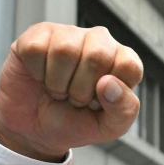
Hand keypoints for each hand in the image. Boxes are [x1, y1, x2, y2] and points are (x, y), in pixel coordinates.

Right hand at [0, 23, 143, 161]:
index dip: (112, 93)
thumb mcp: (109, 127)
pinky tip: (41, 77)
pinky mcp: (38, 34)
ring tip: (58, 90)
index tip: (99, 103)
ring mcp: (68, 35)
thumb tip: (109, 83)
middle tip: (75, 99)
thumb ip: (123, 109)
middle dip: (82, 90)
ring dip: (57, 83)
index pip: (129, 66)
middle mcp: (99, 41)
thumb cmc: (75, 123)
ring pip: (65, 51)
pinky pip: (36, 49)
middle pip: (97, 56)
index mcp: (122, 60)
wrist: (34, 130)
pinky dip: (37, 74)